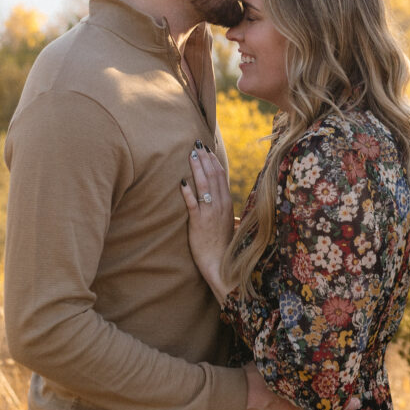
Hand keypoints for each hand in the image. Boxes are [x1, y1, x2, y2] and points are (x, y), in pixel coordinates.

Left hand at [180, 143, 234, 303]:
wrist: (221, 264)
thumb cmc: (223, 245)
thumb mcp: (226, 223)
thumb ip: (224, 209)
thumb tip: (223, 200)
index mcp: (228, 204)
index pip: (221, 176)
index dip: (213, 161)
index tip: (206, 149)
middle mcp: (220, 205)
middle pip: (213, 176)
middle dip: (204, 158)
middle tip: (196, 145)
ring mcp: (210, 213)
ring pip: (204, 185)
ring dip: (197, 168)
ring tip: (190, 155)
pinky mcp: (199, 223)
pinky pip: (192, 204)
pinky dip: (187, 192)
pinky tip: (181, 181)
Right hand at [237, 362, 360, 409]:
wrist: (226, 400)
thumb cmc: (241, 380)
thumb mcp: (261, 364)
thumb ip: (276, 360)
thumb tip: (283, 346)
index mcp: (289, 386)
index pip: (316, 387)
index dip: (332, 387)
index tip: (345, 382)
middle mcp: (292, 404)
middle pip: (322, 405)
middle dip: (341, 404)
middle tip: (356, 401)